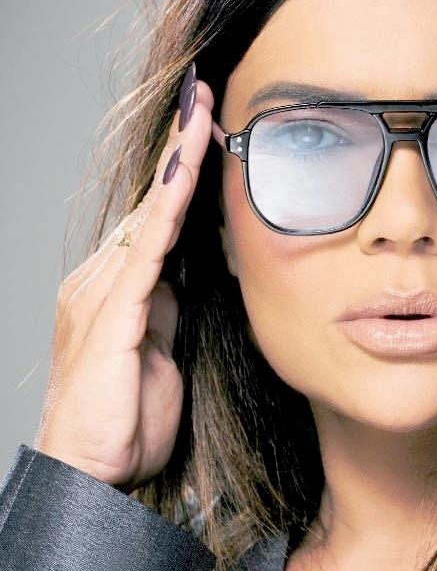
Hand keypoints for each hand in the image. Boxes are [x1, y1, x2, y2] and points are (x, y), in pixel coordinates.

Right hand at [34, 73, 214, 492]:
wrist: (94, 471)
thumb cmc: (127, 418)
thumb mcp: (163, 353)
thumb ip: (172, 310)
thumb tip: (193, 277)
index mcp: (119, 288)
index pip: (156, 219)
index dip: (182, 175)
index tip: (209, 131)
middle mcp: (103, 280)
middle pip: (151, 204)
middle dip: (180, 152)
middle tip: (204, 99)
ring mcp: (103, 293)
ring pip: (149, 215)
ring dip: (178, 166)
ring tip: (200, 117)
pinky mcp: (112, 315)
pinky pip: (147, 251)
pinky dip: (168, 211)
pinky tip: (184, 178)